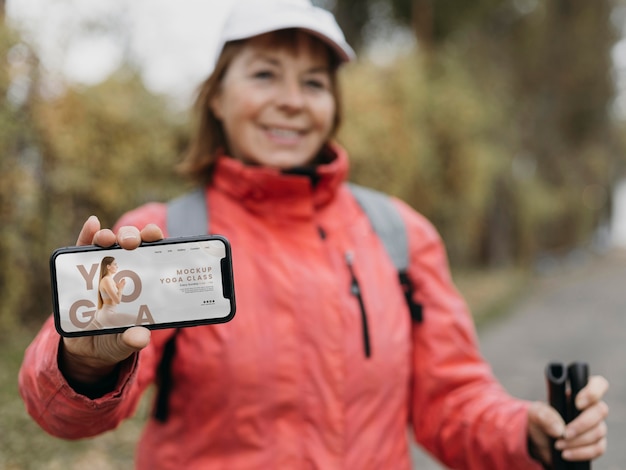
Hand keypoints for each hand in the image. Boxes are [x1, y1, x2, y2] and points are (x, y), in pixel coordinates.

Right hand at [60, 216, 163, 383]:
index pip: (154, 257)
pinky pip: (83, 249)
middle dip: (134, 237)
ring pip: (109, 244)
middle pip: (133, 246)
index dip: (157, 243)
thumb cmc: (115, 339)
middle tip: (133, 242)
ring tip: (109, 238)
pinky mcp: (80, 271)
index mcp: (144, 283)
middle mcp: (126, 271)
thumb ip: (132, 339)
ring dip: (110, 236)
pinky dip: (88, 235)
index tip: (158, 237)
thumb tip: (140, 337)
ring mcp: (102, 268)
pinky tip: (93, 224)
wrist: (87, 349)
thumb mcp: (124, 343)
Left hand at [527, 375, 608, 464]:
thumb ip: (544, 415)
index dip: (592, 392)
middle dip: (582, 424)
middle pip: (601, 410)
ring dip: (578, 441)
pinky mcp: (596, 443)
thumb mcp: (535, 413)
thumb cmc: (540, 420)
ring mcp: (595, 426)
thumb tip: (559, 429)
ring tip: (558, 445)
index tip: (577, 403)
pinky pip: (598, 448)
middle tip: (564, 433)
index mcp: (578, 393)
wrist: (538, 441)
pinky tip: (566, 454)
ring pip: (599, 431)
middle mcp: (590, 408)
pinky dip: (581, 453)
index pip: (598, 384)